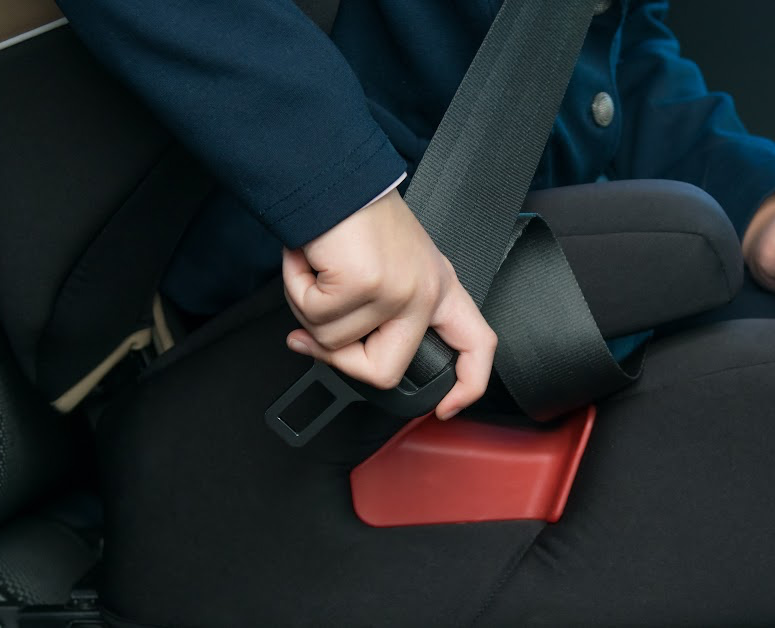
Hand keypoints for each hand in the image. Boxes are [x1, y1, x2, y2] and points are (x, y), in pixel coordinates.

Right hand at [282, 189, 496, 418]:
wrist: (332, 175)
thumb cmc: (354, 217)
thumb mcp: (389, 268)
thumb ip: (378, 314)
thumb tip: (329, 352)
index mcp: (439, 287)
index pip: (477, 346)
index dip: (467, 386)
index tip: (444, 408)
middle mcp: (426, 291)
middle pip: (385, 370)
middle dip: (338, 360)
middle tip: (310, 333)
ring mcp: (397, 291)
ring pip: (337, 344)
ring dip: (308, 308)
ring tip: (315, 269)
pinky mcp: (365, 285)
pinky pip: (315, 318)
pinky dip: (297, 290)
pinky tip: (308, 261)